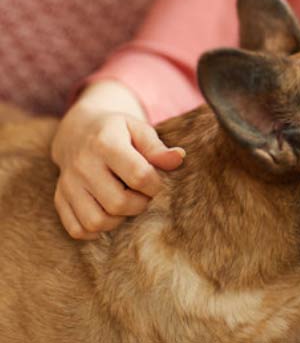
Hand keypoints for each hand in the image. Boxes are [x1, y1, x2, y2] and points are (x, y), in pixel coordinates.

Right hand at [51, 81, 184, 239]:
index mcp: (105, 143)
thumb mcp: (138, 129)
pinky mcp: (60, 198)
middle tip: (143, 195)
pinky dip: (95, 231)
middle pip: (118, 203)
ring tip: (126, 204)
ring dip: (118, 220)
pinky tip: (108, 215)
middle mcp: (83, 165)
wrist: (77, 131)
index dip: (155, 185)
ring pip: (96, 221)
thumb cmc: (117, 131)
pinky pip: (77, 229)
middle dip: (140, 204)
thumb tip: (178, 159)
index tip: (156, 182)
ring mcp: (68, 184)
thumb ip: (157, 147)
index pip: (138, 176)